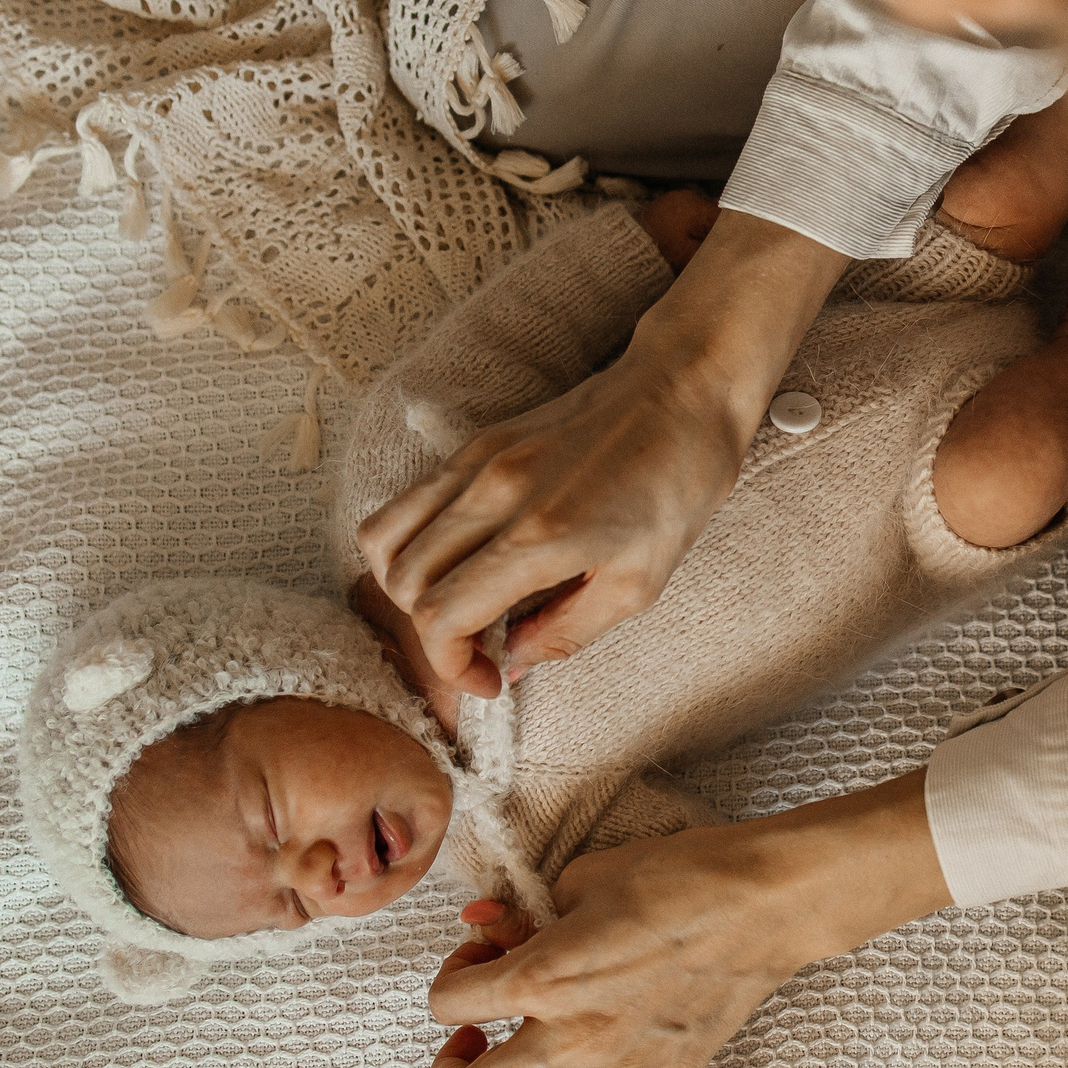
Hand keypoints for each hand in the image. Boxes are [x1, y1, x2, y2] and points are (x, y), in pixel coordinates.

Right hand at [357, 212, 847, 699]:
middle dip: (430, 633)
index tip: (490, 678)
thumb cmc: (678, 485)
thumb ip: (566, 630)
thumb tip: (512, 660)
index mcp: (538, 536)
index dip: (451, 665)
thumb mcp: (640, 583)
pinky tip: (462, 560)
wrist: (684, 389)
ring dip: (407, 587)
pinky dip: (413, 544)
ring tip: (460, 603)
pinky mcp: (477, 442)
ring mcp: (477, 460)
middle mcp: (492, 494)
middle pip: (402, 581)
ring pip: (383, 536)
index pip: (440, 615)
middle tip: (481, 647)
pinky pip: (409, 501)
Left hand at [424, 773, 953, 1067]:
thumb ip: (527, 913)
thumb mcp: (583, 877)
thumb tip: (491, 927)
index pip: (446, 1004)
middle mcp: (571, 1035)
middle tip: (473, 1041)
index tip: (481, 957)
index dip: (452, 976)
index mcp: (542, 975)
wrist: (765, 900)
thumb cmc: (678, 874)